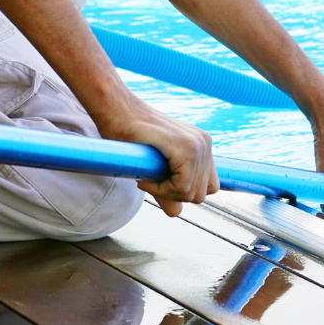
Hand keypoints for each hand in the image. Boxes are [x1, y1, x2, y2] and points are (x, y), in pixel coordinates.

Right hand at [96, 97, 218, 217]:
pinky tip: (144, 178)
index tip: (159, 182)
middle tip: (149, 181)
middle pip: (200, 195)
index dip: (183, 193)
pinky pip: (180, 186)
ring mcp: (198, 144)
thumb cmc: (131, 137)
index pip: (208, 188)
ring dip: (164, 193)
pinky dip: (160, 189)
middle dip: (173, 196)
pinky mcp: (185, 147)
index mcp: (203, 146)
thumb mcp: (156, 167)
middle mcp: (205, 143)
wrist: (116, 111)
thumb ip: (169, 189)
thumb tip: (177, 213)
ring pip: (190, 194)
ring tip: (145, 177)